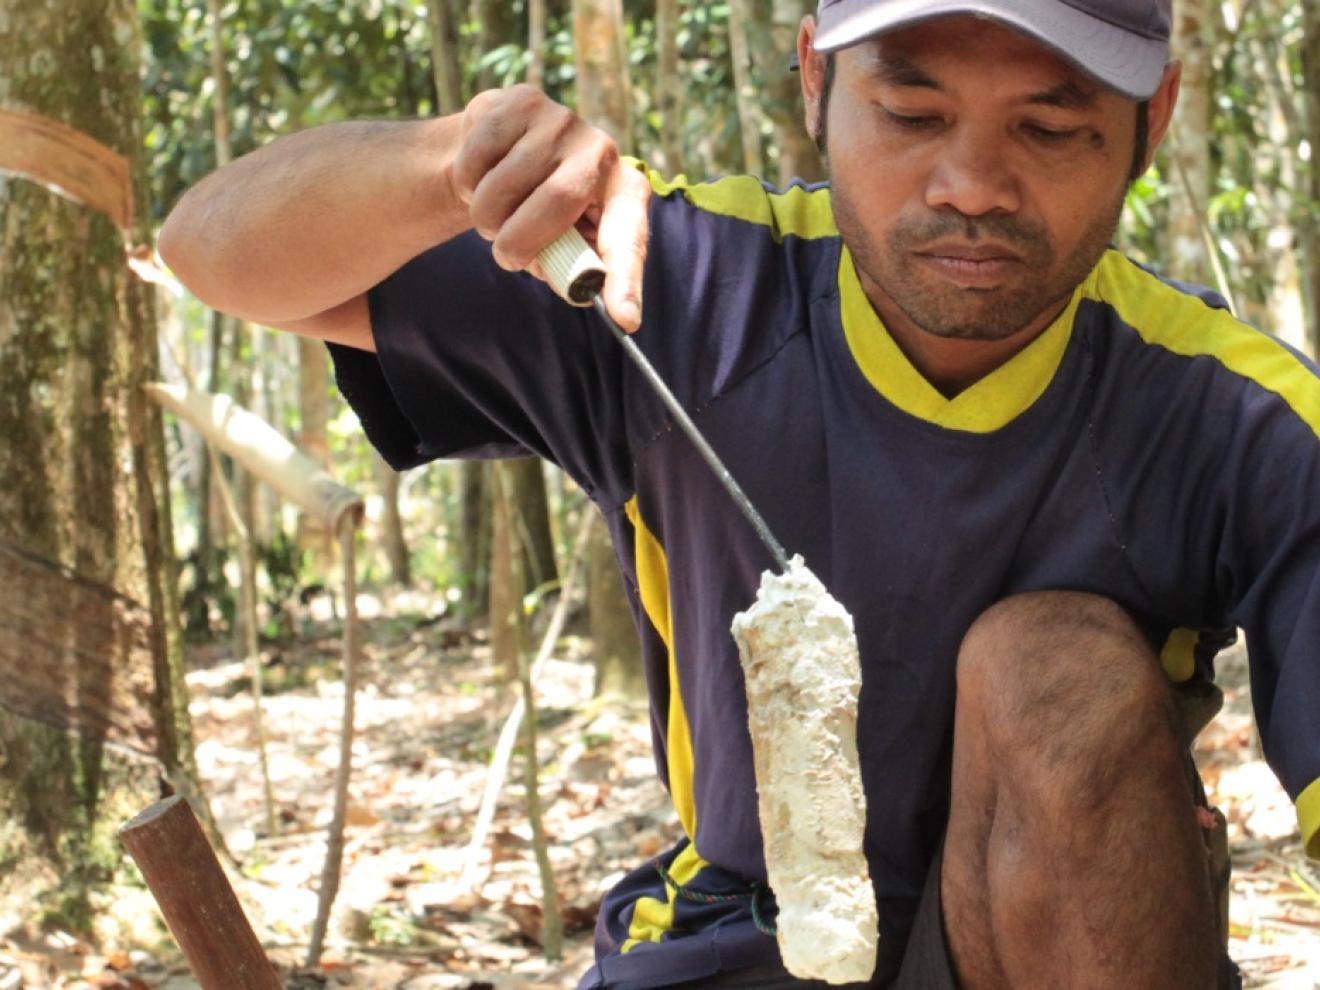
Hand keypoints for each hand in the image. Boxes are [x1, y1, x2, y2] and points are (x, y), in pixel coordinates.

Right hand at [447, 85, 649, 330]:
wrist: (496, 153)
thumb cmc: (534, 212)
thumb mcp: (557, 244)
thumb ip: (569, 266)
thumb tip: (583, 293)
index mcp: (624, 194)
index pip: (629, 239)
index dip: (626, 281)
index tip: (625, 321)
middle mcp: (602, 152)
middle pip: (558, 202)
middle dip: (518, 242)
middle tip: (505, 257)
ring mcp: (563, 121)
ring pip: (506, 184)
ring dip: (486, 216)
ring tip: (493, 214)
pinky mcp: (521, 101)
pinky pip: (478, 157)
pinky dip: (467, 182)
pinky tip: (480, 176)